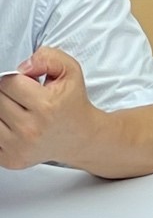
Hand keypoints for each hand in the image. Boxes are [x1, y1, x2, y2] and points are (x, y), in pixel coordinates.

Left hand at [0, 47, 102, 169]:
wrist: (80, 137)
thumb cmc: (72, 103)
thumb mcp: (71, 71)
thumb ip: (49, 58)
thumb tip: (22, 67)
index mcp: (46, 106)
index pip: (8, 82)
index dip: (16, 79)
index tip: (28, 84)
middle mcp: (31, 129)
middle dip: (9, 95)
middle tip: (26, 99)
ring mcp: (18, 147)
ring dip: (4, 112)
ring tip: (22, 112)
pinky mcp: (10, 159)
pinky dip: (2, 128)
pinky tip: (16, 127)